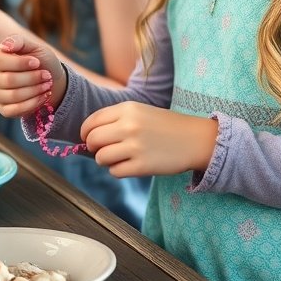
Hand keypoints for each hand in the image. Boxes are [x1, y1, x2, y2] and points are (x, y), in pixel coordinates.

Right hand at [0, 34, 65, 116]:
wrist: (49, 80)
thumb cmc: (39, 61)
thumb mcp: (33, 47)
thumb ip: (19, 42)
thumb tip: (5, 46)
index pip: (1, 62)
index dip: (21, 63)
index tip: (37, 62)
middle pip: (8, 80)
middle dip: (32, 78)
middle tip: (46, 76)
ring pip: (13, 96)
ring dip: (35, 91)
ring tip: (47, 85)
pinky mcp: (3, 109)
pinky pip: (15, 110)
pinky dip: (33, 103)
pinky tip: (43, 96)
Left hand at [81, 101, 218, 176]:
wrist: (195, 139)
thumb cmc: (164, 126)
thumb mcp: (140, 112)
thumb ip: (115, 120)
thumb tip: (87, 137)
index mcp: (127, 109)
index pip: (92, 122)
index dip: (85, 133)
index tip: (88, 139)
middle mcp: (129, 126)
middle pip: (93, 140)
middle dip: (93, 147)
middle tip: (102, 150)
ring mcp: (135, 146)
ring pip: (101, 157)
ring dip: (105, 160)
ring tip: (118, 158)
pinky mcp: (142, 166)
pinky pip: (115, 171)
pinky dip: (118, 170)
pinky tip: (130, 165)